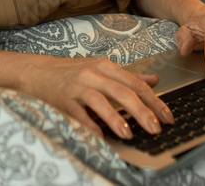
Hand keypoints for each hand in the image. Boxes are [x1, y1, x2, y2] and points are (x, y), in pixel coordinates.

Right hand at [21, 55, 174, 139]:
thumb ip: (128, 76)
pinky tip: (101, 137)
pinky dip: (90, 125)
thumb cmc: (71, 73)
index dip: (154, 100)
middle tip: (156, 128)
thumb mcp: (101, 69)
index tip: (167, 116)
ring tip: (129, 134)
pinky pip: (78, 114)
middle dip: (142, 111)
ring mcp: (77, 86)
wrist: (36, 72)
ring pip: (101, 101)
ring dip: (116, 119)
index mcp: (106, 67)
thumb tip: (155, 80)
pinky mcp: (62, 99)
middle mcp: (93, 74)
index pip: (135, 84)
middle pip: (122, 92)